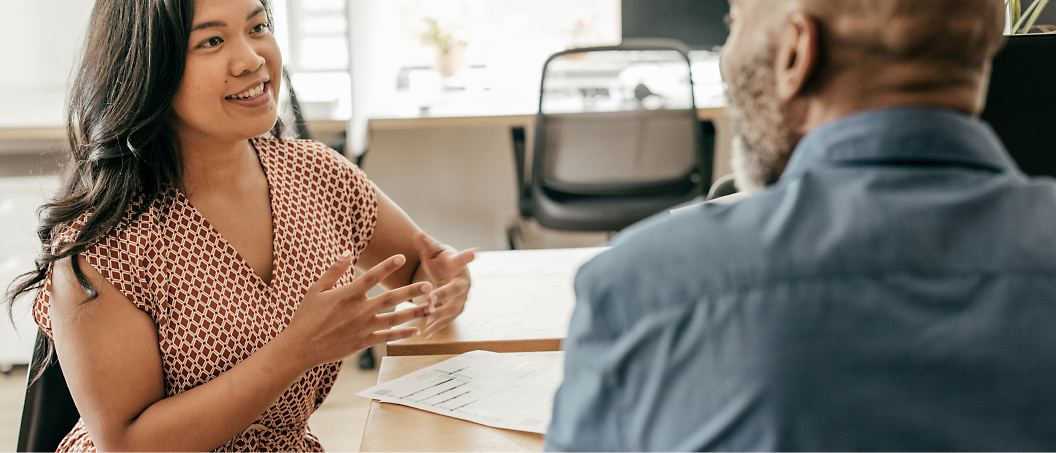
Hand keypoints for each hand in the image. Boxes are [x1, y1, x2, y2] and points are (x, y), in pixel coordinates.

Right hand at [279, 250, 433, 368]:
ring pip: (393, 318)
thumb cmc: (306, 316)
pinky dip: (402, 334)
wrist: (300, 347)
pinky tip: (416, 331)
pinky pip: (386, 337)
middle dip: (411, 291)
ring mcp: (362, 328)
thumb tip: (348, 253)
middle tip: (429, 285)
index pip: (371, 277)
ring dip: (413, 312)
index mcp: (347, 295)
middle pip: (390, 298)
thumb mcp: (316, 289)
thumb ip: (334, 271)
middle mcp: (358, 311)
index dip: (388, 266)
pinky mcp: (363, 342)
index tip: (402, 256)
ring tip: (430, 307)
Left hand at [412, 231, 475, 336]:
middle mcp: (464, 282)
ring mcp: (462, 298)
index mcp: (458, 264)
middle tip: (430, 300)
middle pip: (456, 289)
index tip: (476, 252)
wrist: (450, 276)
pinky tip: (425, 333)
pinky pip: (447, 320)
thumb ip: (426, 244)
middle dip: (444, 294)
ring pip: (453, 308)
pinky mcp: (456, 310)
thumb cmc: (441, 262)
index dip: (469, 256)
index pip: (463, 259)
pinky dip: (437, 326)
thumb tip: (418, 233)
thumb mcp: (433, 252)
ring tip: (426, 320)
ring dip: (439, 314)